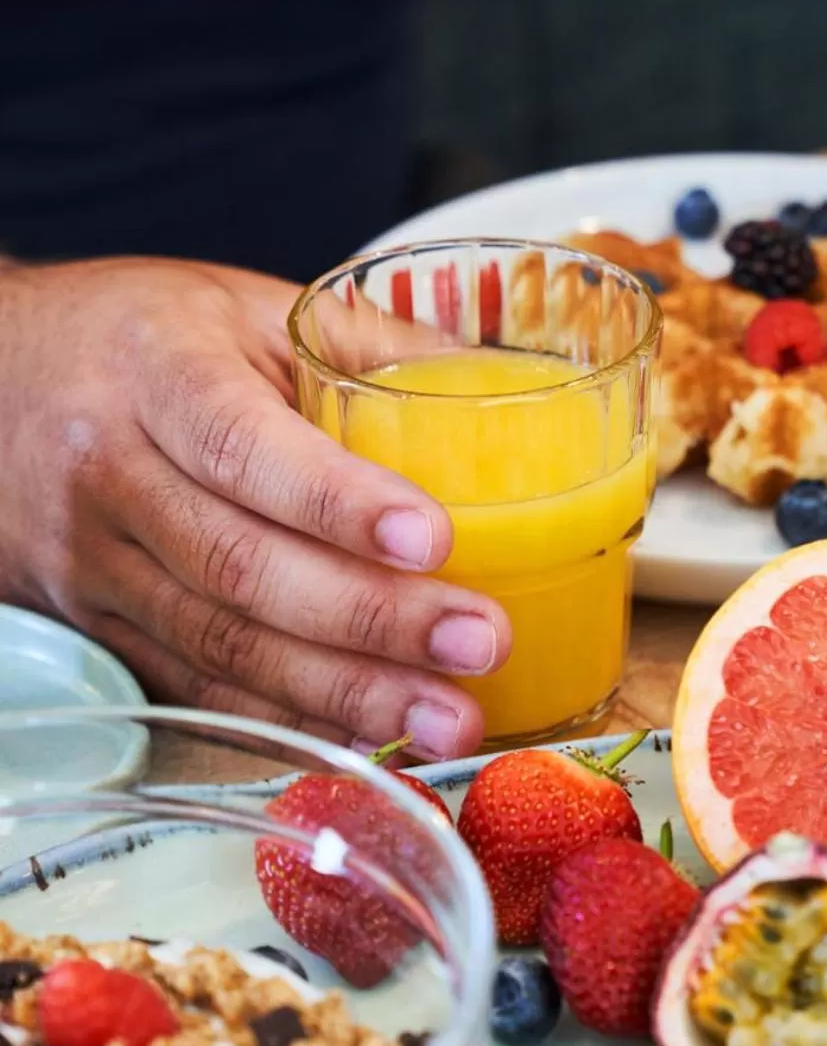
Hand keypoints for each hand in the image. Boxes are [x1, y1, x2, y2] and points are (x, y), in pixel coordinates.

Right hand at [0, 257, 510, 757]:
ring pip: (219, 644)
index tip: (431, 536)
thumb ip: (367, 344)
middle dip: (370, 618)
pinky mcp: (99, 629)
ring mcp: (95, 565)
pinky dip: (285, 721)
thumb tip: (511, 384)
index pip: (241, 444)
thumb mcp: (241, 306)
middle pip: (239, 564)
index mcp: (156, 371)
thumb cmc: (136, 337)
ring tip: (448, 719)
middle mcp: (112, 473)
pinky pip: (195, 688)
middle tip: (479, 643)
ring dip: (344, 692)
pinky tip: (365, 739)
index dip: (336, 499)